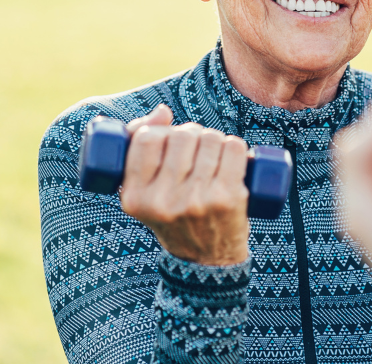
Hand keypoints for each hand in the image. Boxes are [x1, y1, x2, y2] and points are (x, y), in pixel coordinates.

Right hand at [119, 104, 251, 265]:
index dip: (161, 131)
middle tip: (197, 150)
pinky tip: (233, 157)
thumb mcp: (145, 192)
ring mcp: (197, 200)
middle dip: (192, 134)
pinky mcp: (227, 198)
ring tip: (213, 156)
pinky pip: (234, 148)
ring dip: (215, 140)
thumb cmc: (174, 216)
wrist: (207, 261)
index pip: (147, 139)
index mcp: (135, 198)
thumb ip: (140, 149)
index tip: (169, 141)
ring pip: (210, 138)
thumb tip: (163, 111)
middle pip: (182, 135)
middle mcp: (164, 201)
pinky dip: (235, 146)